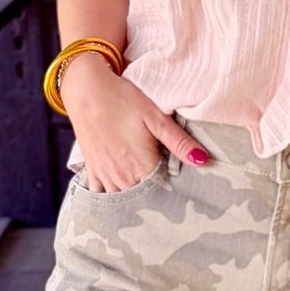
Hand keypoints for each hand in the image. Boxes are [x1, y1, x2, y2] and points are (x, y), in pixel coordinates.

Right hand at [59, 51, 210, 190]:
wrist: (86, 90)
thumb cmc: (122, 100)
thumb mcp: (155, 117)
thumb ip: (179, 142)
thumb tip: (204, 160)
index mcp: (141, 165)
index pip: (164, 191)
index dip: (175, 191)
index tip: (182, 189)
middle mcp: (122, 176)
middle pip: (144, 199)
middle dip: (156, 198)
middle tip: (167, 193)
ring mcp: (105, 176)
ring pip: (124, 200)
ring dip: (135, 199)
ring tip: (146, 192)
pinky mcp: (93, 171)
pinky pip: (101, 195)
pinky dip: (111, 199)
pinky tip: (120, 195)